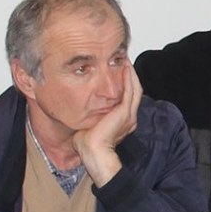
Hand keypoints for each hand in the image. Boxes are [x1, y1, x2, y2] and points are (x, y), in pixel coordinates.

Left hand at [72, 64, 142, 186]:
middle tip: (124, 59)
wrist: (92, 152)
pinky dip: (129, 78)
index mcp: (122, 121)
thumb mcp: (87, 123)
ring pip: (134, 88)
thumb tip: (75, 105)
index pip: (126, 97)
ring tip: (126, 59)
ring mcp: (129, 114)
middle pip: (134, 90)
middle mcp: (129, 117)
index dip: (124, 83)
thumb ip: (87, 113)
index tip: (117, 70)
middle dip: (130, 74)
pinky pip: (130, 90)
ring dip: (131, 73)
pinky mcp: (125, 112)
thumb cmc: (87, 143)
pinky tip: (126, 67)